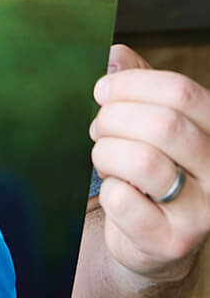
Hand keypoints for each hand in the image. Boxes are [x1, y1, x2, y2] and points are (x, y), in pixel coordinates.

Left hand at [90, 44, 209, 282]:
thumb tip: (115, 55)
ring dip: (107, 153)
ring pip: (142, 161)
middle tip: (98, 129)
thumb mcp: (148, 119)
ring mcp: (202, 211)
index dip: (131, 84)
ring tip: (106, 159)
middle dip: (114, 119)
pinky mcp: (172, 242)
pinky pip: (123, 200)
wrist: (154, 239)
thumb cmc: (151, 165)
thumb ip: (136, 83)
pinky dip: (107, 190)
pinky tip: (116, 192)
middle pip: (163, 124)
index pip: (181, 91)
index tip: (101, 91)